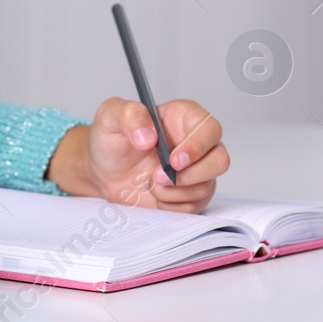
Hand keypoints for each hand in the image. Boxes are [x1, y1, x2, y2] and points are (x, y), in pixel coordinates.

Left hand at [48, 98, 227, 212]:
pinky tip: (155, 193)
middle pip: (220, 161)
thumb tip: (149, 135)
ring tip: (150, 181)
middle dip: (190, 175)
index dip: (197, 146)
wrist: (103, 171)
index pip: (209, 128)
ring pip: (205, 187)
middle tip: (158, 176)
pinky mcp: (191, 193)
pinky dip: (171, 204)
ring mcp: (196, 170)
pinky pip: (194, 206)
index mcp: (184, 117)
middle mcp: (196, 143)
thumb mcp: (111, 115)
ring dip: (173, 192)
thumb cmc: (112, 140)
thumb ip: (129, 115)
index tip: (174, 160)